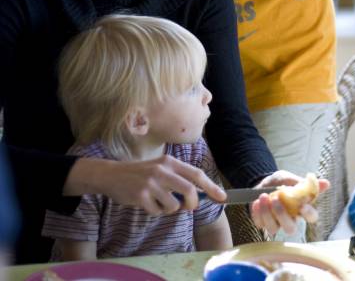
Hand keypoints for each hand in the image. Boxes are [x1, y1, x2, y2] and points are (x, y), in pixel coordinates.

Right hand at [65, 155, 225, 215]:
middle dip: (192, 204)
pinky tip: (145, 202)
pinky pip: (157, 212)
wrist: (112, 174)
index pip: (196, 173)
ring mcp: (151, 183)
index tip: (222, 197)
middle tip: (187, 207)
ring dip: (169, 209)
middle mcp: (162, 170)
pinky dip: (154, 212)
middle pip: (190, 191)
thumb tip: (199, 195)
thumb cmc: (140, 174)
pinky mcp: (141, 196)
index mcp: (170, 161)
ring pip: (174, 205)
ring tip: (158, 201)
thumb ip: (178, 179)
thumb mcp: (160, 169)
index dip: (211, 186)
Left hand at [249, 170, 329, 235]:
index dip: (308, 214)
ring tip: (263, 196)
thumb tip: (326, 183)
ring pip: (273, 228)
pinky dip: (257, 213)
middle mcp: (290, 220)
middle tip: (275, 199)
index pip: (311, 217)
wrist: (262, 182)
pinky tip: (256, 201)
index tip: (302, 206)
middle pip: (291, 228)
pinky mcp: (262, 223)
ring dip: (267, 213)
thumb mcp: (291, 179)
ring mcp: (276, 223)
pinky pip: (260, 223)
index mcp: (301, 209)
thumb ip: (304, 183)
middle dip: (282, 215)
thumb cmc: (280, 183)